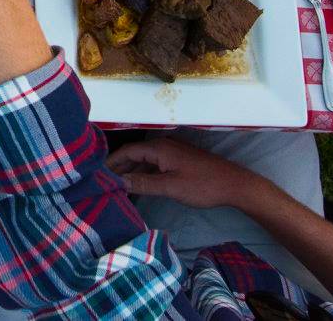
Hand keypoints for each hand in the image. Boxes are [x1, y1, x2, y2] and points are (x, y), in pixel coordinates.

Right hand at [107, 136, 266, 210]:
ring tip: (117, 187)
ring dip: (131, 172)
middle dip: (119, 167)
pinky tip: (139, 186)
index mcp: (159, 148)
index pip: (127, 151)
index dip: (111, 162)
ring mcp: (172, 153)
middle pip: (134, 155)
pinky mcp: (179, 161)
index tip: (97, 174)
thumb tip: (119, 182)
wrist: (234, 185)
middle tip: (104, 182)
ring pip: (144, 161)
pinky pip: (154, 165)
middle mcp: (163, 145)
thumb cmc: (203, 185)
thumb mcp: (170, 187)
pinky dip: (143, 174)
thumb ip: (143, 184)